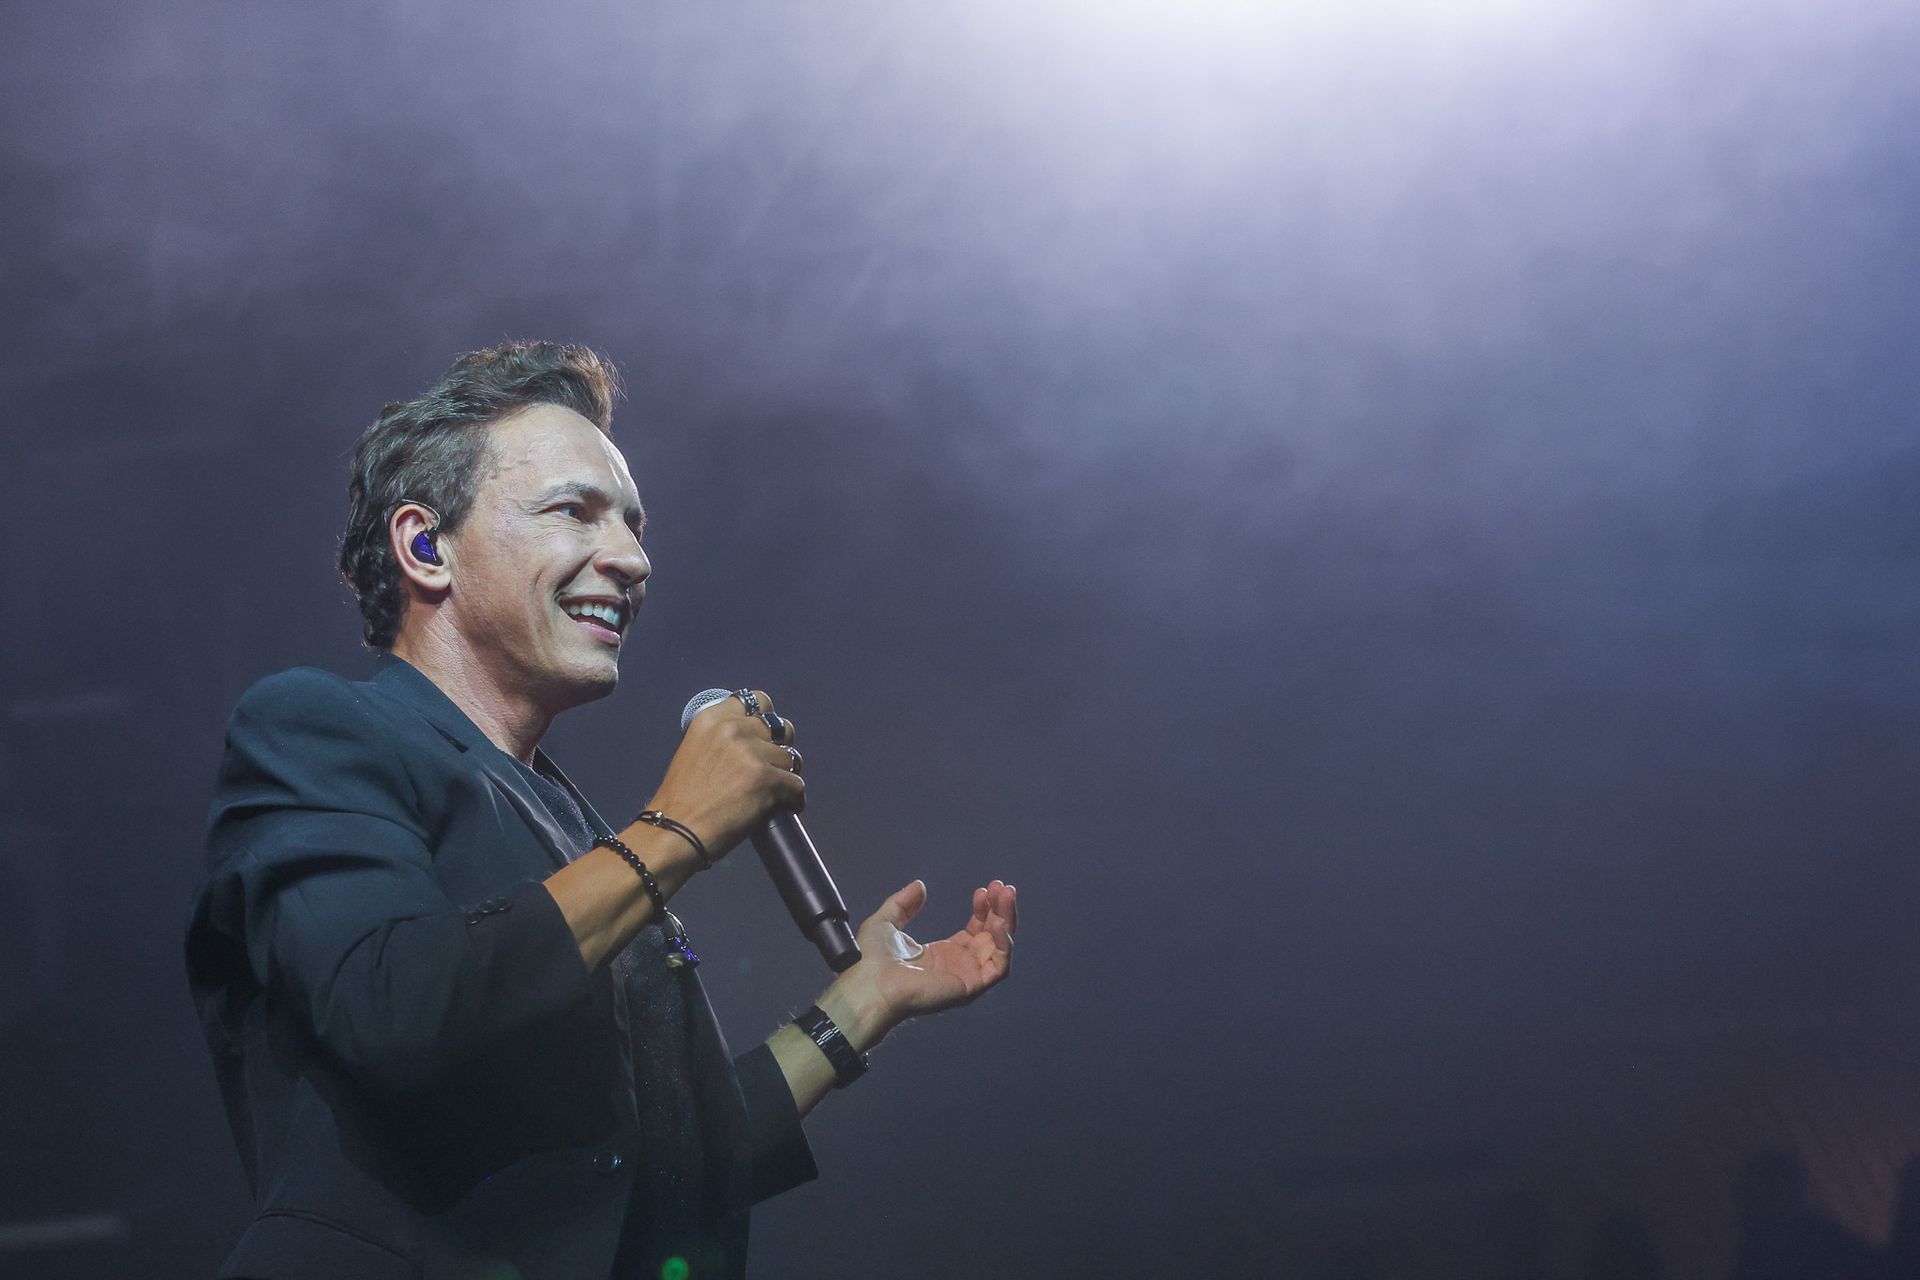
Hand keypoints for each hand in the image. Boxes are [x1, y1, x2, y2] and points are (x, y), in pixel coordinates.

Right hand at [644, 689, 802, 860]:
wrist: (674, 832)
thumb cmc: (682, 801)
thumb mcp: (695, 751)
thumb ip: (723, 739)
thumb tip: (757, 741)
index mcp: (711, 719)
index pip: (757, 701)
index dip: (766, 720)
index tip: (766, 737)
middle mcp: (732, 728)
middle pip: (779, 727)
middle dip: (779, 748)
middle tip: (771, 768)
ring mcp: (750, 752)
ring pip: (791, 758)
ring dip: (785, 776)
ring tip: (773, 794)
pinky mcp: (766, 778)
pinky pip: (797, 785)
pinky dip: (794, 799)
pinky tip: (784, 807)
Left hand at [826, 879, 1017, 1044]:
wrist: (871, 983)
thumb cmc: (873, 960)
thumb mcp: (886, 922)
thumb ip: (903, 903)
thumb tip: (919, 885)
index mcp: (943, 954)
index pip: (975, 930)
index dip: (983, 909)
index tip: (983, 890)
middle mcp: (959, 966)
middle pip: (991, 937)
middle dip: (1000, 910)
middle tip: (1003, 888)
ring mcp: (966, 977)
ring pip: (999, 948)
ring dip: (1007, 920)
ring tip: (1005, 896)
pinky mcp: (970, 986)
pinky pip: (999, 967)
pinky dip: (1003, 944)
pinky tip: (998, 923)